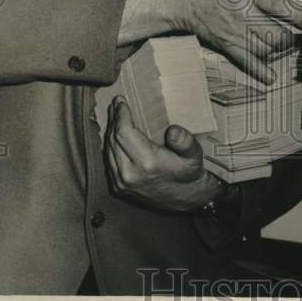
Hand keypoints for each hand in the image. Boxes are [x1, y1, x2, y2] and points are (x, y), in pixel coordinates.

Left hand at [104, 97, 224, 211]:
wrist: (187, 199)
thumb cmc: (189, 174)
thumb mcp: (194, 154)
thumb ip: (185, 141)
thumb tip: (172, 130)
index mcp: (146, 163)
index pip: (124, 133)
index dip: (120, 115)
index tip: (121, 101)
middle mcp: (129, 174)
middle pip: (112, 139)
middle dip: (114, 119)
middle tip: (117, 104)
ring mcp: (121, 183)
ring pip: (107, 150)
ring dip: (111, 131)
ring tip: (116, 116)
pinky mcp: (119, 188)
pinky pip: (108, 161)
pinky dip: (110, 146)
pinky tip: (116, 136)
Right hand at [160, 0, 301, 83]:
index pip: (278, 4)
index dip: (297, 14)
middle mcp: (242, 14)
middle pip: (275, 33)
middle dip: (289, 36)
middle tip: (296, 33)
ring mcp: (233, 32)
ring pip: (264, 49)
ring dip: (278, 50)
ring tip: (283, 44)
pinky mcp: (225, 44)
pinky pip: (245, 62)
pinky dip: (260, 72)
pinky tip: (271, 77)